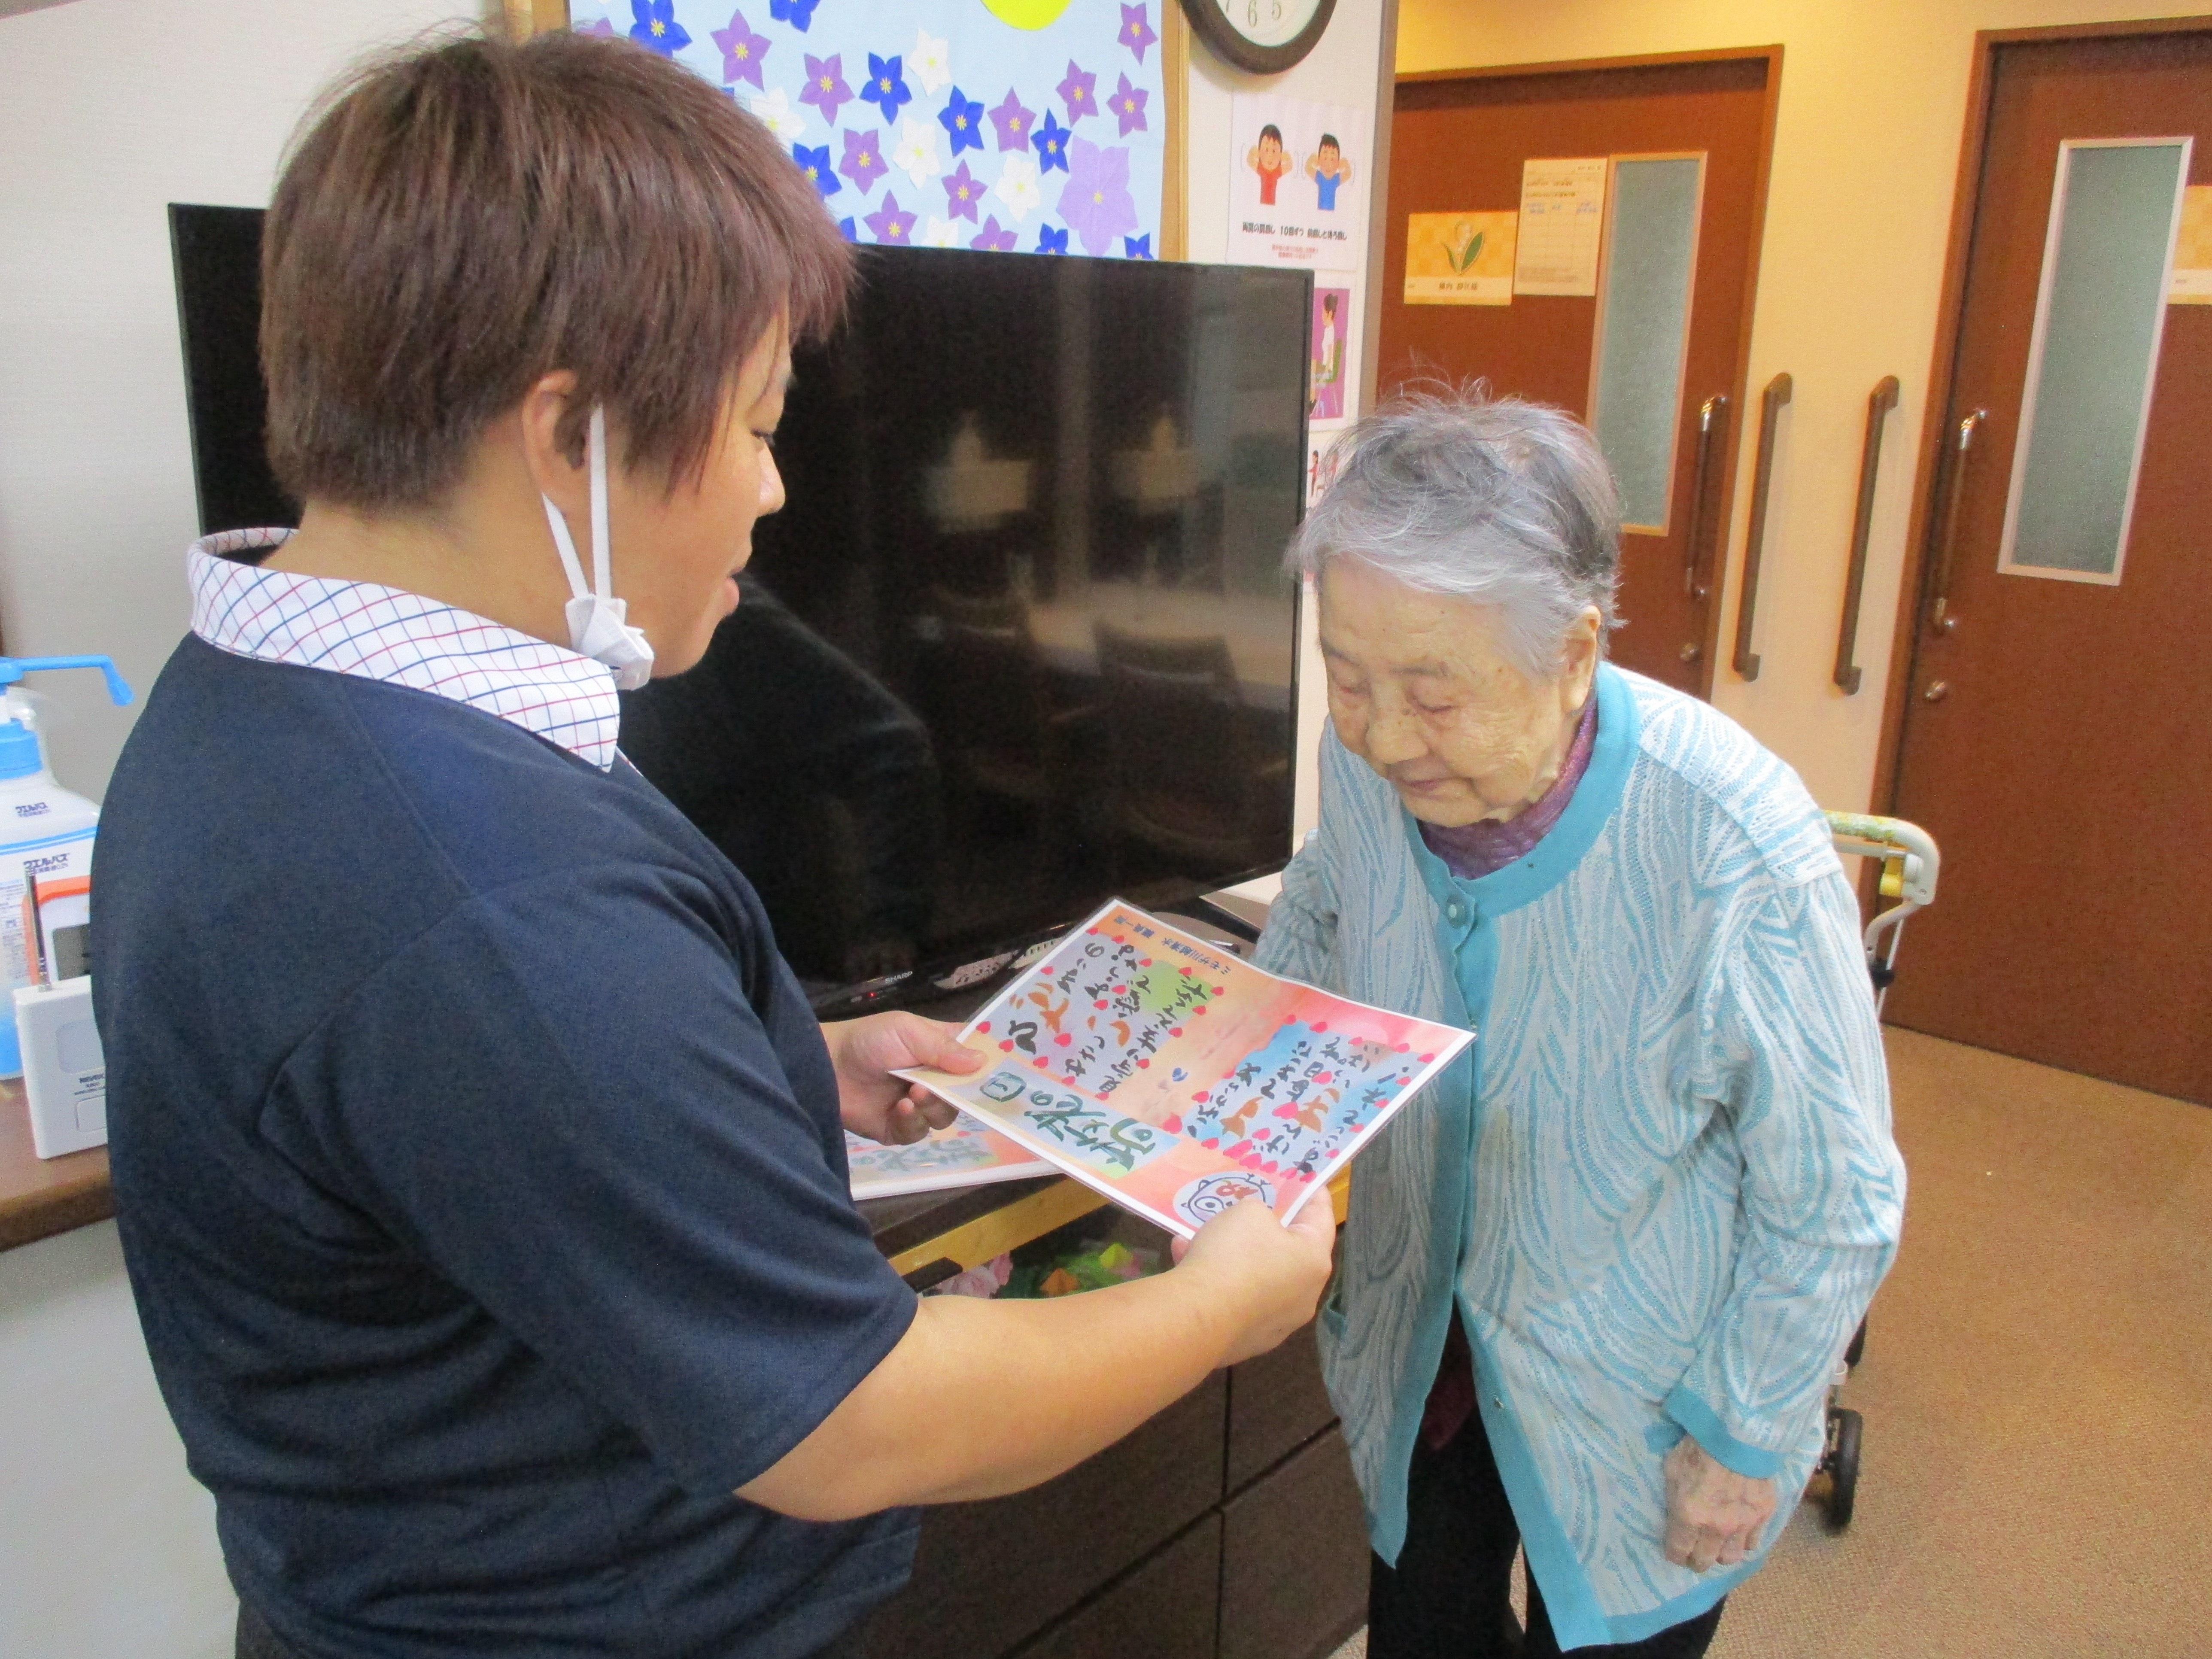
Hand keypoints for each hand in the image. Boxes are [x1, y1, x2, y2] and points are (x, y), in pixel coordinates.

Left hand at [820, 1012, 983, 1145]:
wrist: (824, 1067)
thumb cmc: (868, 1040)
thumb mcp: (907, 1030)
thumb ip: (944, 1047)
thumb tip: (983, 1062)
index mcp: (941, 1050)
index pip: (976, 1060)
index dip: (990, 1068)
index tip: (1005, 1075)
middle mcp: (935, 1079)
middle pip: (966, 1095)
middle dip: (959, 1094)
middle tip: (946, 1087)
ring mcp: (917, 1105)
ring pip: (944, 1117)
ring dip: (933, 1106)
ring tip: (913, 1094)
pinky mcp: (898, 1128)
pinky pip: (918, 1133)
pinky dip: (912, 1121)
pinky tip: (899, 1108)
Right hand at [1172, 1196, 1336, 1366]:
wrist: (1199, 1317)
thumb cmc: (1235, 1255)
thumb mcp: (1248, 1212)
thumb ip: (1258, 1214)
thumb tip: (1256, 1229)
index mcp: (1313, 1261)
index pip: (1322, 1220)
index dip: (1315, 1197)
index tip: (1311, 1182)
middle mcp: (1303, 1296)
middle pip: (1289, 1254)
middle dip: (1268, 1231)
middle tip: (1256, 1211)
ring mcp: (1276, 1323)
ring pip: (1256, 1278)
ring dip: (1232, 1255)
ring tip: (1201, 1235)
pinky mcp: (1247, 1339)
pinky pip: (1234, 1299)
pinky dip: (1216, 1280)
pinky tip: (1185, 1259)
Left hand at [1661, 1435, 1777, 1572]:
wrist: (1736, 1432)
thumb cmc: (1697, 1446)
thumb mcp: (1672, 1469)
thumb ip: (1674, 1497)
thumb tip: (1675, 1513)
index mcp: (1689, 1516)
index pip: (1678, 1552)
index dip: (1674, 1555)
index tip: (1674, 1552)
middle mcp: (1716, 1527)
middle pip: (1705, 1561)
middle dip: (1696, 1560)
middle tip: (1694, 1553)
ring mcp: (1742, 1524)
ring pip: (1731, 1558)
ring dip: (1721, 1553)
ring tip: (1717, 1544)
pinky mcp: (1763, 1515)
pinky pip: (1753, 1542)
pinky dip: (1744, 1541)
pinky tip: (1739, 1532)